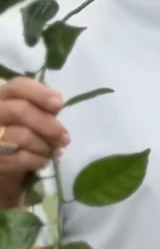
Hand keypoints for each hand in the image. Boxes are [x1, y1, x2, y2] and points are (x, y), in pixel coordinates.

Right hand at [0, 78, 68, 209]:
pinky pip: (18, 158)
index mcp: (3, 97)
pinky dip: (36, 160)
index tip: (60, 104)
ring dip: (44, 145)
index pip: (17, 86)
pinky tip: (44, 161)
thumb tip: (58, 102)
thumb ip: (41, 107)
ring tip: (56, 151)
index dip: (40, 93)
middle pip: (20, 110)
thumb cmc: (21, 133)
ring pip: (20, 136)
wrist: (5, 162)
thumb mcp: (31, 117)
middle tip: (65, 138)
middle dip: (47, 124)